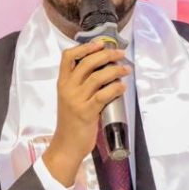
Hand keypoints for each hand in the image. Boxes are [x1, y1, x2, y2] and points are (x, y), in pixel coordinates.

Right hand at [42, 41, 129, 185]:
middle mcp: (67, 89)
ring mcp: (76, 100)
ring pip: (98, 77)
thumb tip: (104, 69)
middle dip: (106, 55)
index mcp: (62, 83)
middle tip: (120, 54)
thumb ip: (81, 84)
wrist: (67, 145)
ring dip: (115, 71)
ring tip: (126, 70)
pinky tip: (123, 87)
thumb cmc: (71, 121)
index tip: (100, 44)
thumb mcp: (70, 98)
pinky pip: (104, 95)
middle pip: (87, 62)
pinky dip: (116, 88)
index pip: (67, 57)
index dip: (85, 47)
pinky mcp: (87, 112)